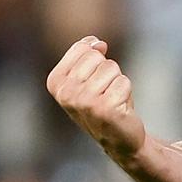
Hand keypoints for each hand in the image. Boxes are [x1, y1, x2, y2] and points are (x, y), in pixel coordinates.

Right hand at [46, 36, 144, 160]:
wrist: (117, 138)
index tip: (93, 79)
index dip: (96, 59)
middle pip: (96, 56)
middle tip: (105, 91)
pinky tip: (119, 107)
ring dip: (117, 81)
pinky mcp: (104, 109)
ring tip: (111, 99)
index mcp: (55, 82)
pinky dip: (126, 92)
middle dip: (107, 70)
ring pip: (111, 67)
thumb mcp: (88, 76)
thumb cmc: (104, 102)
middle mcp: (65, 93)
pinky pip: (123, 81)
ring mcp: (83, 101)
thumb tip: (97, 43)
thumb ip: (87, 54)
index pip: (83, 48)